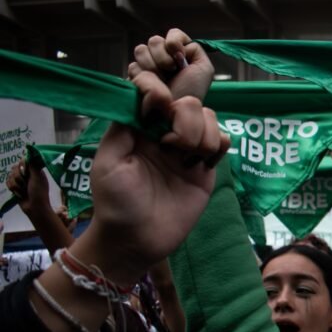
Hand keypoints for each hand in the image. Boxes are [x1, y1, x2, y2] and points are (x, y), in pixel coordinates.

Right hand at [5, 149, 51, 217]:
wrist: (34, 207)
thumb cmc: (39, 193)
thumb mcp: (38, 177)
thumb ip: (32, 166)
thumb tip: (30, 154)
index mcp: (35, 170)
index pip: (23, 161)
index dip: (22, 166)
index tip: (25, 173)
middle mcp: (28, 174)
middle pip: (15, 168)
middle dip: (19, 177)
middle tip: (26, 184)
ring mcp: (21, 181)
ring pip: (10, 176)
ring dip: (17, 185)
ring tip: (24, 191)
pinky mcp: (15, 187)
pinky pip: (8, 183)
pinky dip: (13, 189)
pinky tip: (19, 194)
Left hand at [79, 70, 228, 286]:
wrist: (137, 239)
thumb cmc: (115, 202)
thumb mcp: (108, 161)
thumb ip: (123, 125)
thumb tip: (144, 96)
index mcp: (140, 127)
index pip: (157, 91)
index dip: (161, 91)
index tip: (157, 107)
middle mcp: (165, 134)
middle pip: (190, 102)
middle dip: (184, 119)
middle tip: (170, 146)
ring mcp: (188, 151)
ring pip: (210, 119)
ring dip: (200, 134)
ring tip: (184, 159)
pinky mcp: (206, 170)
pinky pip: (223, 143)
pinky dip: (218, 146)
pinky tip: (201, 164)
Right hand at [128, 28, 214, 100]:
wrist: (176, 110)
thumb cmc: (192, 92)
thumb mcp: (204, 69)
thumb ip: (196, 49)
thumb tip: (175, 43)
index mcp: (179, 52)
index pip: (173, 34)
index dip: (174, 41)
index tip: (179, 56)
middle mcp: (163, 56)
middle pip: (155, 40)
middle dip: (163, 56)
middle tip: (172, 70)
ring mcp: (148, 64)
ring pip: (141, 50)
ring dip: (153, 65)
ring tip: (162, 79)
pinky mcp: (136, 75)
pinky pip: (133, 65)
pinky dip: (144, 74)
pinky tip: (152, 83)